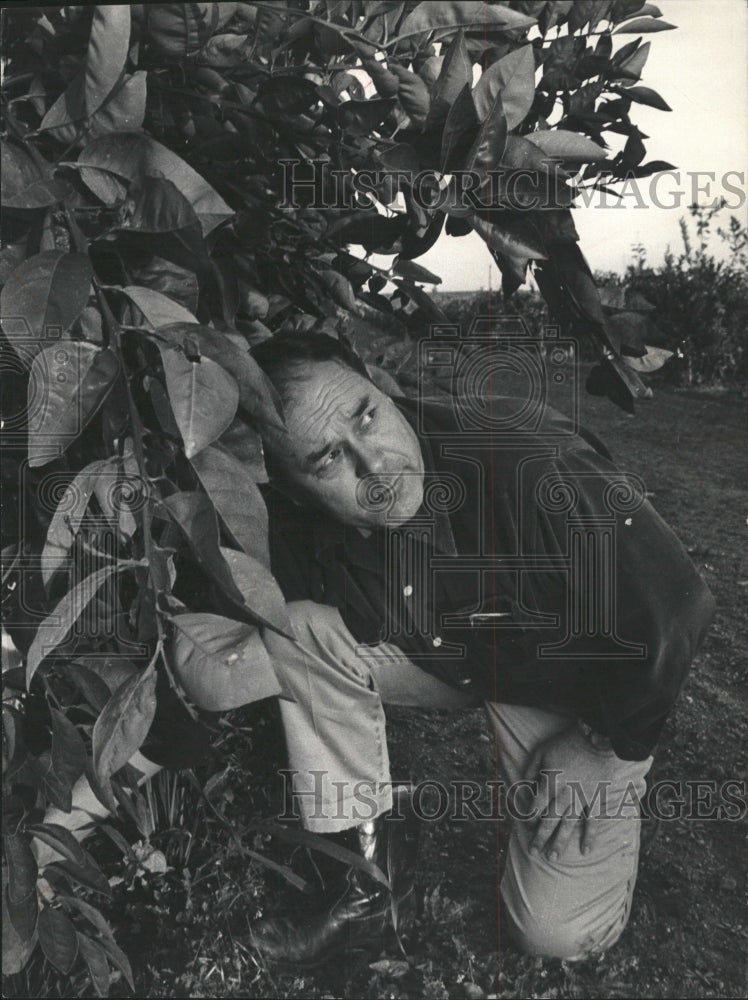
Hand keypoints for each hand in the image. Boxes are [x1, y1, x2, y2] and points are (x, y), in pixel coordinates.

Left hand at [520, 724, 619, 862]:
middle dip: (540, 837)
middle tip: (534, 853)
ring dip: (560, 842)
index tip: (527, 825)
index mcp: (549, 784)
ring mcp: (582, 800)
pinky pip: (593, 822)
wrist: (597, 740)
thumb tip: (525, 787)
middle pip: (549, 821)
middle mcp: (564, 796)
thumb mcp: (541, 752)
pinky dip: (590, 836)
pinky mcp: (597, 800)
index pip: (535, 807)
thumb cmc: (567, 744)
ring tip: (553, 857)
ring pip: (568, 825)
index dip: (529, 818)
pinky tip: (586, 850)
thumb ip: (531, 771)